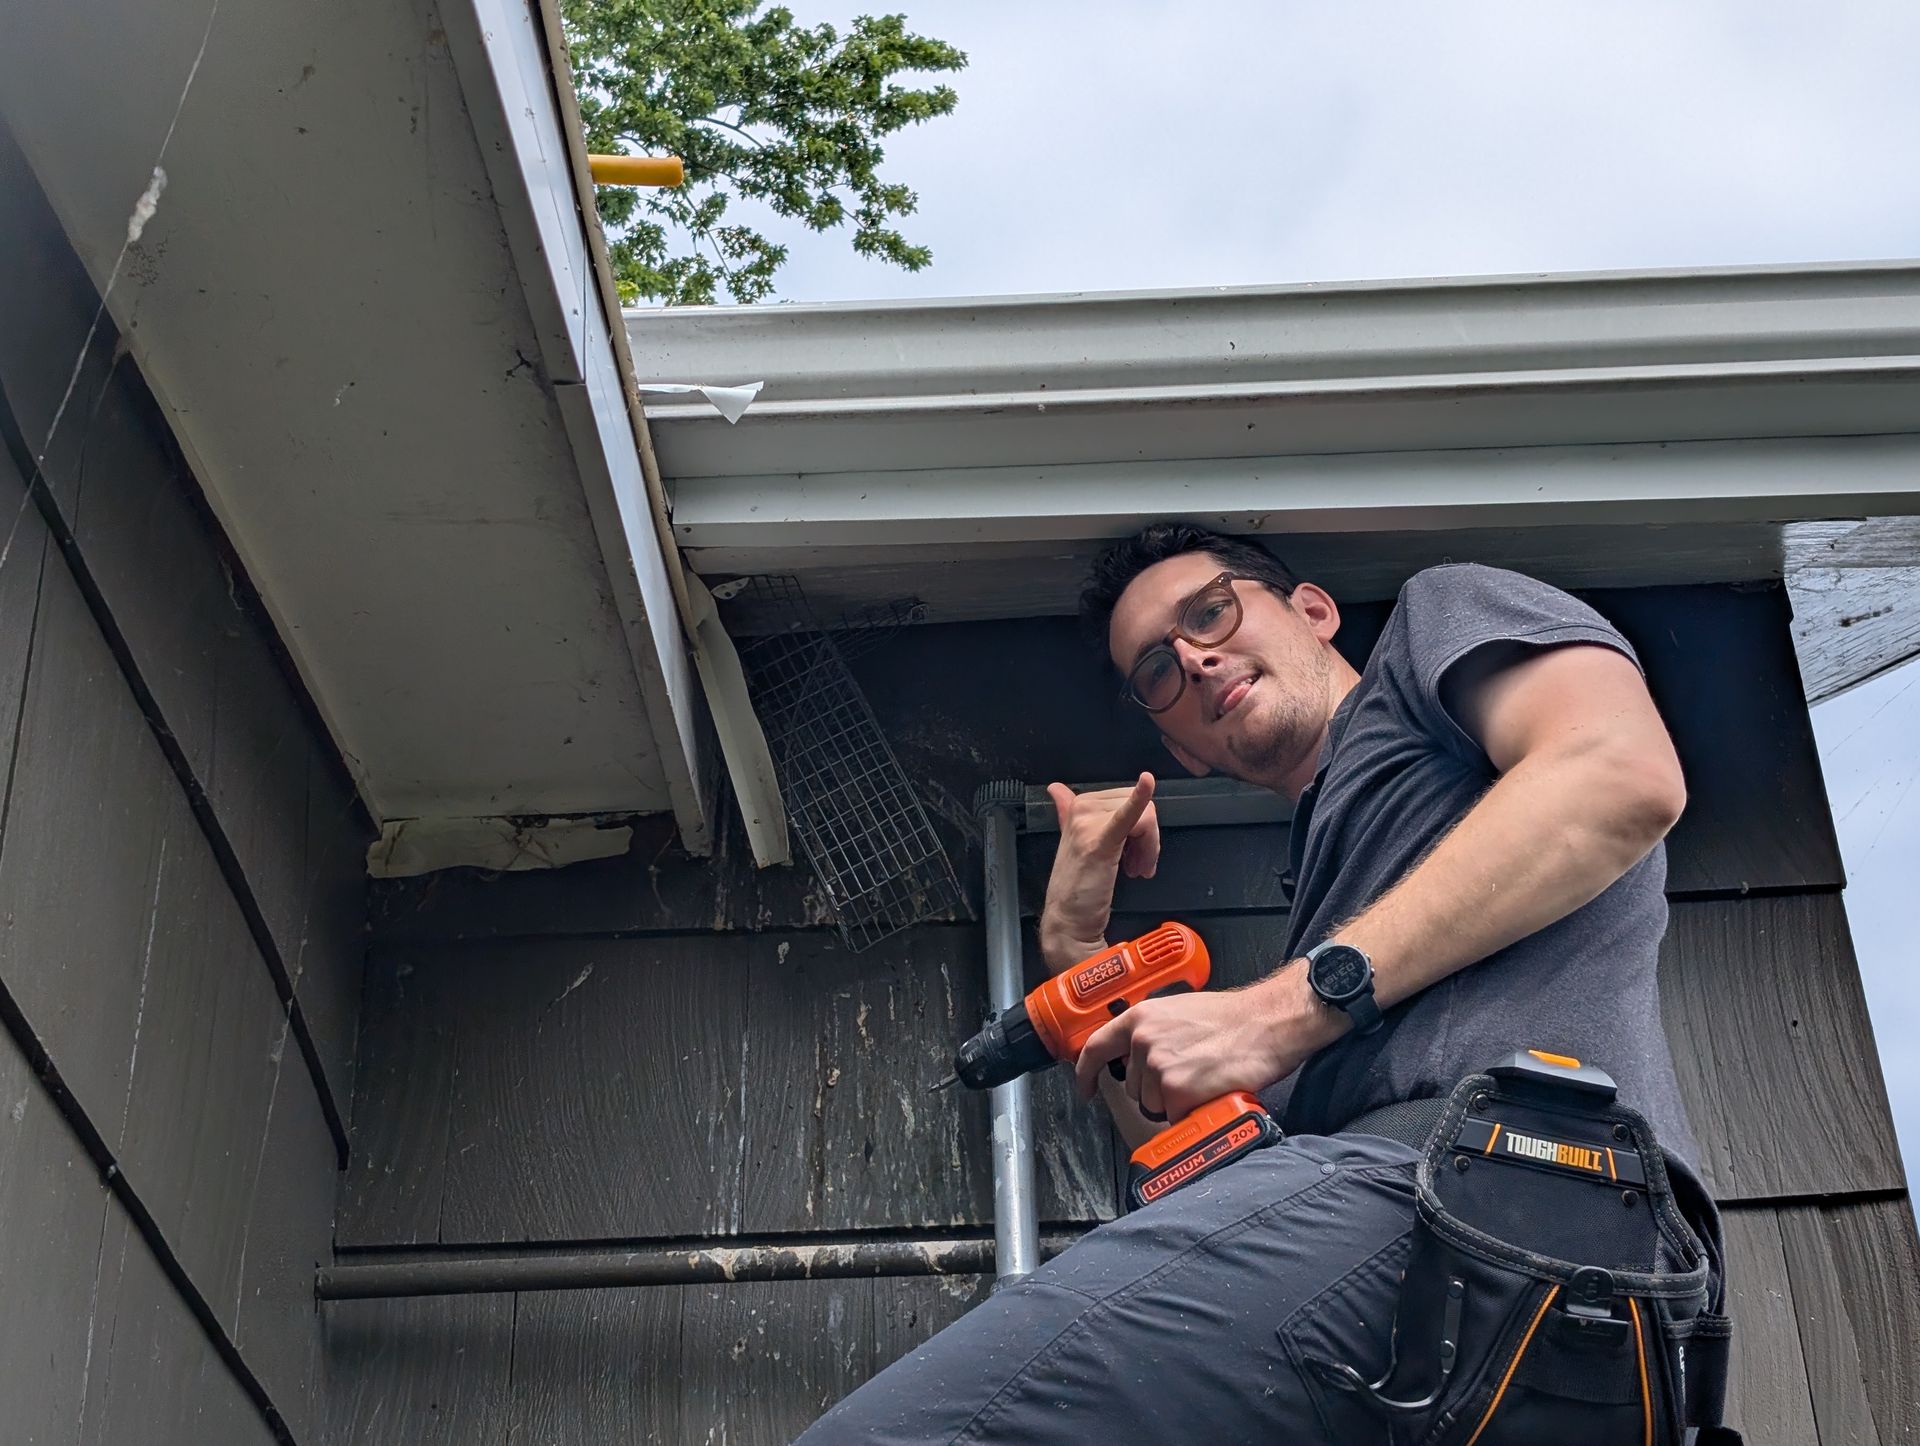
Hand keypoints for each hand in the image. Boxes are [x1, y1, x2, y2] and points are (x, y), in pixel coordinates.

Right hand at [1039, 774, 1159, 971]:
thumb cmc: (1075, 886)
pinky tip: (1147, 783)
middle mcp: (1082, 809)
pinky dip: (1139, 798)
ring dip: (1149, 847)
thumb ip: (1066, 811)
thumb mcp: (1071, 842)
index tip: (1133, 854)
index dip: (1140, 830)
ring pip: (1146, 819)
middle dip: (1148, 839)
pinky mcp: (1101, 843)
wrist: (1068, 921)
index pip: (1129, 802)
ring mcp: (1089, 824)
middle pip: (1144, 809)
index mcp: (1079, 805)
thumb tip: (1056, 788)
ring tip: (1136, 869)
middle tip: (1138, 865)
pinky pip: (1127, 816)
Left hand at [1071, 971, 1327, 1120]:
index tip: (1087, 1088)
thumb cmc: (1232, 1019)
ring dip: (1174, 1103)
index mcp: (1140, 1018)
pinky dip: (1191, 1113)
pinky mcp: (1177, 1091)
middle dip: (1156, 1090)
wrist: (1266, 1024)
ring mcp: (1159, 1067)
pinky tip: (1208, 1093)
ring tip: (1202, 1081)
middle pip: (1133, 1087)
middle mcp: (1143, 1041)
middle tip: (1188, 1075)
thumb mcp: (1179, 1012)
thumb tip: (1137, 1055)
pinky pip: (1173, 1117)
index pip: (1095, 1048)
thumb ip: (1152, 1031)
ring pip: (1153, 1105)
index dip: (1086, 1073)